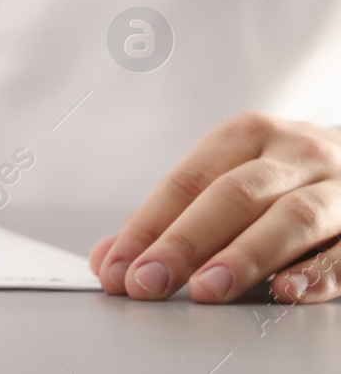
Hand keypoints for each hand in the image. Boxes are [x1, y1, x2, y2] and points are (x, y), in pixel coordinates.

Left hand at [89, 112, 340, 302]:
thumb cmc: (287, 174)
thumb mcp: (231, 175)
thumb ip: (171, 219)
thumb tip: (109, 259)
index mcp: (247, 135)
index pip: (187, 181)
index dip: (148, 226)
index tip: (117, 267)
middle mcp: (294, 154)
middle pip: (232, 195)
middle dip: (184, 242)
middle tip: (148, 282)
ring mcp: (340, 187)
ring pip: (292, 218)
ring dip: (245, 256)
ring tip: (207, 289)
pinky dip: (319, 273)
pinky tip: (287, 291)